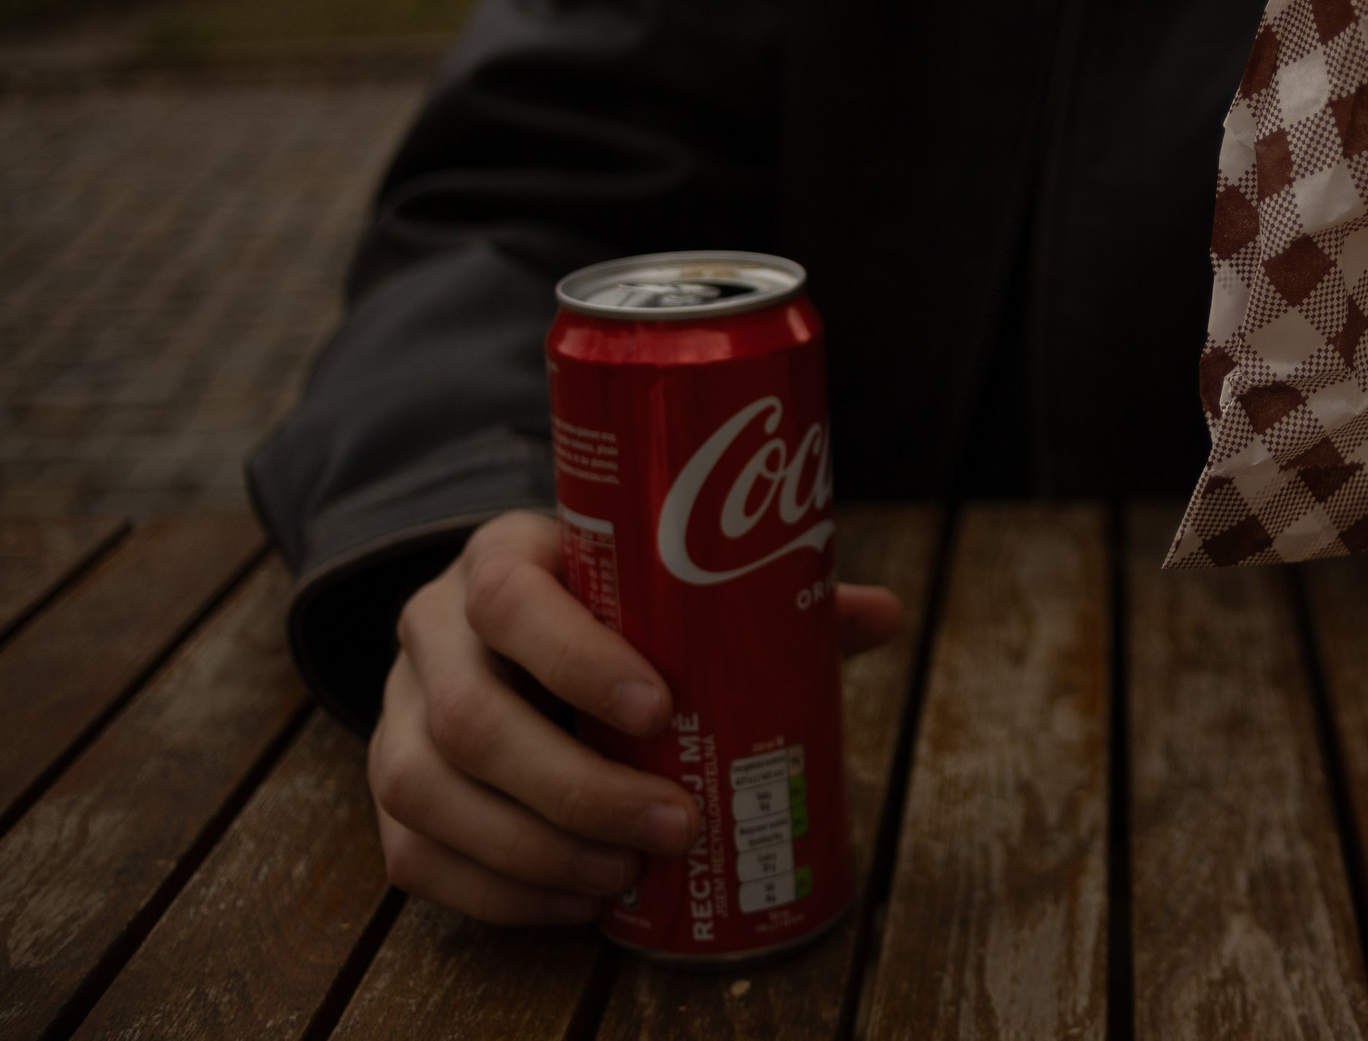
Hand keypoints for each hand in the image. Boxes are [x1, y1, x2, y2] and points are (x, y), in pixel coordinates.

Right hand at [369, 510, 902, 924]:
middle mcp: (431, 628)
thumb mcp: (666, 579)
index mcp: (502, 557)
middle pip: (467, 716)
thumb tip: (883, 616)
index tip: (661, 711)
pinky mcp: (390, 787)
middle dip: (574, 787)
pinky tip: (574, 903)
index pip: (511, 599)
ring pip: (425, 791)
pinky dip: (496, 892)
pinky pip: (415, 854)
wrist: (505, 619)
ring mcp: (397, 711)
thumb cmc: (612, 603)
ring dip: (531, 850)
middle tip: (672, 826)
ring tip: (623, 878)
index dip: (576, 659)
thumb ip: (761, 596)